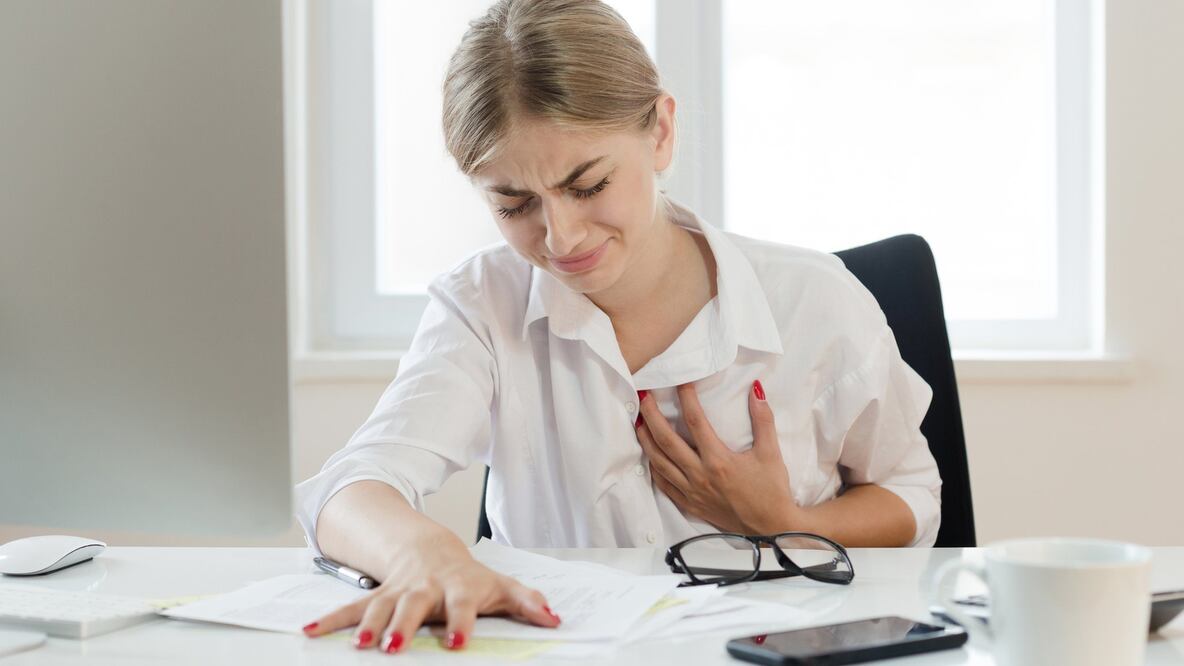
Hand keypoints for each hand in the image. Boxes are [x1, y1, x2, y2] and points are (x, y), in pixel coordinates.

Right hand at [302, 536, 560, 652]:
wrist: (428, 549)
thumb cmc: (466, 575)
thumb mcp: (498, 586)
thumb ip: (526, 602)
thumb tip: (554, 618)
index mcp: (457, 587)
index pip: (462, 604)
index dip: (461, 622)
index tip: (458, 642)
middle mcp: (423, 588)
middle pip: (413, 606)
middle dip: (404, 625)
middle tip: (396, 647)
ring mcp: (396, 592)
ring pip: (378, 608)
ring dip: (367, 627)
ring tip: (358, 647)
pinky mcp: (375, 598)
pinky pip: (350, 609)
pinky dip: (329, 620)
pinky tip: (309, 631)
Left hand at [637, 381, 796, 534]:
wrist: (771, 527)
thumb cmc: (772, 490)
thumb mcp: (771, 453)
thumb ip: (763, 420)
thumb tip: (756, 389)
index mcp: (719, 461)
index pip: (696, 422)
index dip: (686, 399)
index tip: (681, 382)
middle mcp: (700, 476)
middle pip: (667, 440)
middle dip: (652, 416)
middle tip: (644, 397)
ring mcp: (691, 492)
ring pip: (659, 462)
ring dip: (646, 439)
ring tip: (638, 421)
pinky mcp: (689, 504)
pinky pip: (663, 484)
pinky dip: (653, 467)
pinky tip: (649, 454)